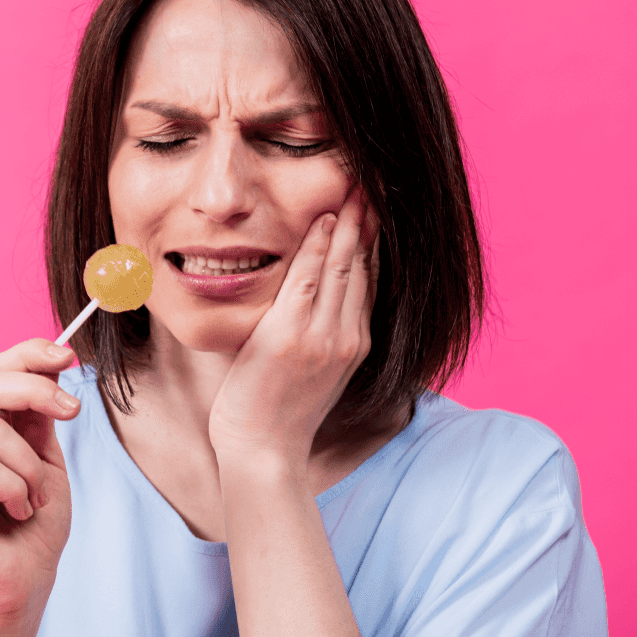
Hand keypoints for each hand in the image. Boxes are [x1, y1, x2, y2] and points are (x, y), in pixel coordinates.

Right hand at [0, 338, 80, 620]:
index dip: (27, 354)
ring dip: (30, 468)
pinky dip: (15, 490)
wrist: (25, 582)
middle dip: (35, 390)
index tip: (68, 357)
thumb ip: (39, 415)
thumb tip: (50, 364)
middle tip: (73, 411)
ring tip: (34, 498)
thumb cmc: (35, 525)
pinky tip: (18, 512)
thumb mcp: (46, 457)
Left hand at [207, 183, 379, 464]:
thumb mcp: (307, 372)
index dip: (371, 242)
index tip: (372, 210)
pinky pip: (309, 280)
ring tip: (354, 188)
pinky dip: (316, 247)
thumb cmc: (275, 415)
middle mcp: (347, 337)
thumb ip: (311, 336)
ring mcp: (323, 336)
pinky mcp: (293, 336)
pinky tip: (322, 220)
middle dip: (367, 223)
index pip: (367, 280)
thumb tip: (299, 307)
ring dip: (348, 224)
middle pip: (362, 267)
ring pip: (341, 267)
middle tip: (371, 184)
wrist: (263, 452)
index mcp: (353, 344)